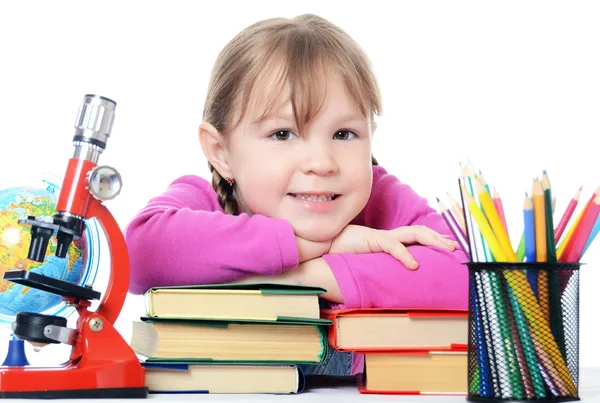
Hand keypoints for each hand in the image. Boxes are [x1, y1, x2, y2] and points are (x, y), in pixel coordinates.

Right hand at [329, 225, 457, 269]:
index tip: (449, 248)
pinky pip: (393, 246)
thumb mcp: (366, 265)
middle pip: (420, 232)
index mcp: (388, 242)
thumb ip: (378, 271)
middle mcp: (389, 237)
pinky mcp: (373, 240)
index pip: (416, 237)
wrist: (323, 245)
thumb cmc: (343, 255)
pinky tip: (414, 265)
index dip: (433, 240)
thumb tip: (390, 287)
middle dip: (439, 238)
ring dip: (432, 240)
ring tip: (445, 249)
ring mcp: (382, 237)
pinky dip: (405, 255)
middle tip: (455, 247)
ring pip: (413, 233)